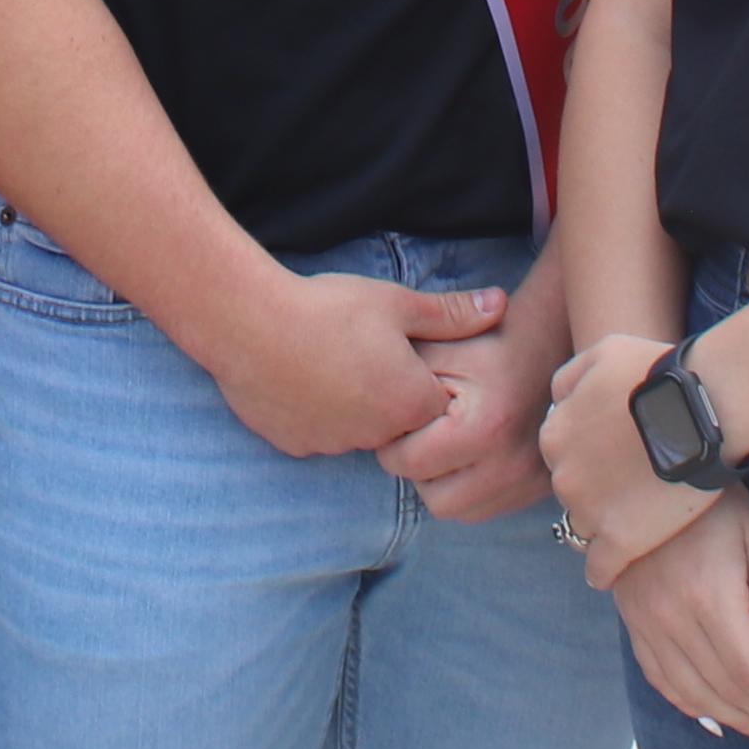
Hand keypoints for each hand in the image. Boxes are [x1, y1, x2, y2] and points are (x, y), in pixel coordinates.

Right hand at [201, 270, 499, 462]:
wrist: (248, 323)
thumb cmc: (328, 309)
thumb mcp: (396, 303)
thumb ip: (451, 314)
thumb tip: (500, 305)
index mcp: (408, 404)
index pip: (440, 408)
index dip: (427, 376)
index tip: (407, 351)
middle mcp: (375, 436)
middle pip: (399, 424)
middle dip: (392, 395)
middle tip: (367, 352)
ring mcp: (332, 445)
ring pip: (358, 431)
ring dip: (354, 406)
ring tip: (332, 359)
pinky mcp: (296, 445)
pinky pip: (319, 435)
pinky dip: (317, 413)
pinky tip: (303, 376)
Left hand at [379, 293, 555, 521]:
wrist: (549, 343)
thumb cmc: (486, 343)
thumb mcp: (438, 350)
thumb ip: (397, 382)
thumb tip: (360, 417)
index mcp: (483, 428)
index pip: (410, 464)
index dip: (394, 442)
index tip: (401, 421)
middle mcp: (510, 465)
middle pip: (436, 500)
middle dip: (420, 471)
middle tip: (424, 437)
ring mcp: (529, 482)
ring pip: (461, 512)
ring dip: (445, 485)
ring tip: (448, 446)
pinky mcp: (539, 489)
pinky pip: (487, 510)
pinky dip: (471, 491)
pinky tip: (471, 457)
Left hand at [538, 334, 710, 584]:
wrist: (701, 409)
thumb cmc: (656, 374)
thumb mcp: (602, 352)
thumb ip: (570, 376)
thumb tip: (557, 401)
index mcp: (554, 434)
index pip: (561, 452)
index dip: (588, 452)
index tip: (611, 454)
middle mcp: (563, 476)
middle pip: (573, 489)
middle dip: (595, 486)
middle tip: (628, 482)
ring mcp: (590, 512)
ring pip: (585, 528)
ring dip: (603, 523)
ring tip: (633, 517)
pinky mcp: (620, 543)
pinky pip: (599, 569)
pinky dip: (605, 569)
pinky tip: (618, 565)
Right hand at [609, 489, 748, 748]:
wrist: (642, 474)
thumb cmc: (709, 501)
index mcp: (707, 597)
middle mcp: (671, 619)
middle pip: (724, 691)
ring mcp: (646, 624)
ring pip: (691, 694)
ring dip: (734, 721)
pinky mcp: (633, 623)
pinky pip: (660, 680)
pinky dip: (690, 706)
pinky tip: (716, 718)